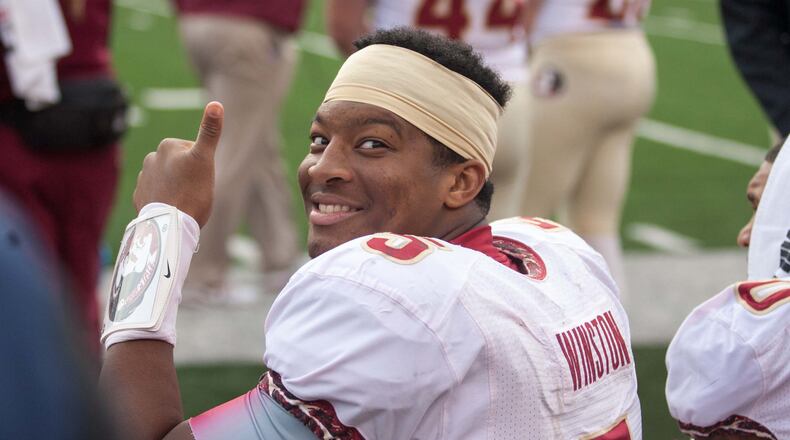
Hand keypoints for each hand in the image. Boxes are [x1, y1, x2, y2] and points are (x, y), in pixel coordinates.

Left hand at [133, 101, 222, 226]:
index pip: (193, 153)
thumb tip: (216, 104)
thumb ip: (210, 132)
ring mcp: (143, 178)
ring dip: (176, 188)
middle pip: (179, 165)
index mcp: (167, 145)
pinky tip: (171, 210)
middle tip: (195, 192)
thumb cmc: (192, 193)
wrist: (169, 225)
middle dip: (188, 176)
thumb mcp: (206, 160)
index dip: (202, 167)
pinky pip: (155, 194)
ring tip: (183, 203)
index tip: (201, 179)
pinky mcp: (139, 197)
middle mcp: (151, 158)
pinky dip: (163, 200)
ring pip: (167, 179)